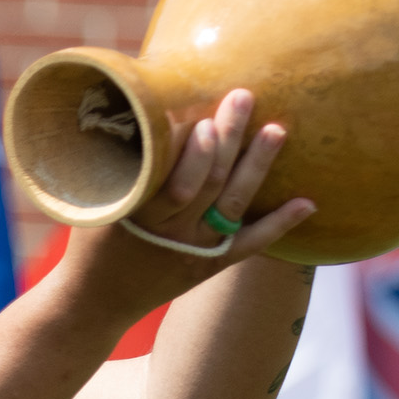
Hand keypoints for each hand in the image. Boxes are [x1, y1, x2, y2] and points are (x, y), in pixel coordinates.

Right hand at [60, 90, 315, 323]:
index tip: (207, 118)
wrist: (96, 301)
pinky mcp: (211, 265)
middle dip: (229, 139)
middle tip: (244, 97)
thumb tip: (144, 107)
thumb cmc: (91, 242)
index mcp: (141, 217)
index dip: (196, 152)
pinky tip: (307, 203)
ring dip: (257, 166)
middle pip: (210, 183)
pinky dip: (279, 225)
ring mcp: (196, 250)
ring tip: (276, 129)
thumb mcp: (96, 202)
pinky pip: (250, 245)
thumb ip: (123, 164)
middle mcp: (173, 234)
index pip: (177, 182)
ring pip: (234, 206)